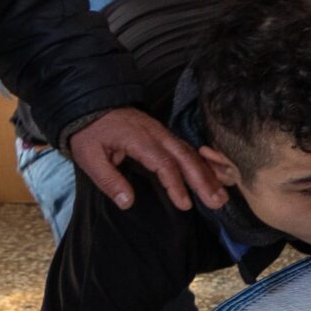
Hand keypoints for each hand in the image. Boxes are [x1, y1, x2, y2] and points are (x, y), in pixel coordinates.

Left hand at [67, 107, 225, 211]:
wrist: (91, 106)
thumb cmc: (90, 133)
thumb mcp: (89, 157)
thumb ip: (109, 180)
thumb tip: (127, 202)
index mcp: (139, 139)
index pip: (164, 163)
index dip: (176, 184)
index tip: (184, 204)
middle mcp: (157, 134)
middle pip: (186, 156)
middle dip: (203, 180)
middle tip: (217, 202)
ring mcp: (163, 132)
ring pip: (190, 153)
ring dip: (207, 174)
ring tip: (221, 195)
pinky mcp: (164, 135)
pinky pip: (188, 149)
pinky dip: (203, 163)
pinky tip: (213, 176)